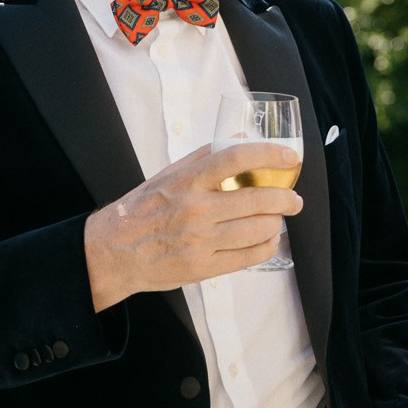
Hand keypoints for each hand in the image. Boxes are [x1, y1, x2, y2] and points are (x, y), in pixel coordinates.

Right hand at [83, 142, 302, 310]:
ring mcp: (200, 240)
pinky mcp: (203, 267)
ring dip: (276, 223)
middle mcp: (195, 209)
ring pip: (257, 230)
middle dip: (285, 199)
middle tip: (294, 200)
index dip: (269, 155)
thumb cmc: (143, 209)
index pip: (236, 158)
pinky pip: (248, 257)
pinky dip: (265, 247)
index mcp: (187, 180)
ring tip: (277, 220)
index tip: (289, 157)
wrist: (112, 252)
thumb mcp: (168, 174)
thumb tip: (242, 139)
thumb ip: (205, 156)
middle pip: (256, 199)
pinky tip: (267, 240)